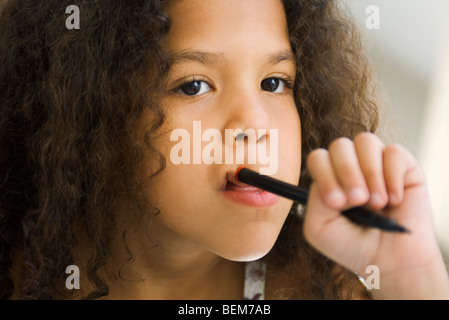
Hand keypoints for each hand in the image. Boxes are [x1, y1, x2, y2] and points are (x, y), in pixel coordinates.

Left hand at [303, 132, 448, 298]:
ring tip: (377, 203)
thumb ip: (315, 199)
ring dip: (370, 174)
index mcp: (328, 177)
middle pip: (339, 145)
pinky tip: (394, 200)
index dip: (325, 175)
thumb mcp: (319, 227)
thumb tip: (336, 178)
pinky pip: (394, 152)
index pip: (318, 158)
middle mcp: (350, 166)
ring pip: (365, 141)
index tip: (336, 202)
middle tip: (358, 201)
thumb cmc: (351, 244)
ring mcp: (376, 163)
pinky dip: (392, 177)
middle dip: (347, 173)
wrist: (389, 261)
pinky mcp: (403, 166)